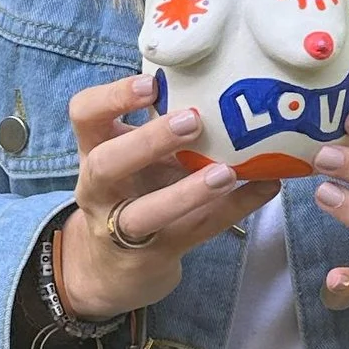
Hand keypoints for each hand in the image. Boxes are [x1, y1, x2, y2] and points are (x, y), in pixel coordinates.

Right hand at [58, 73, 273, 319]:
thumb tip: (226, 82)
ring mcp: (121, 228)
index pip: (84, 115)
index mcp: (95, 150)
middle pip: (105, 165)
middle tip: (192, 121)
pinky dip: (233, 209)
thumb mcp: (135, 156)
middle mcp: (99, 189)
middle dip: (147, 142)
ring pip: (145, 214)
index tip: (150, 84)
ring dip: (187, 193)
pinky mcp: (154, 254)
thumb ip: (161, 126)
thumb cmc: (133, 190)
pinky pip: (195, 232)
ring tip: (226, 173)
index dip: (111, 97)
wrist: (112, 266)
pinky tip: (264, 188)